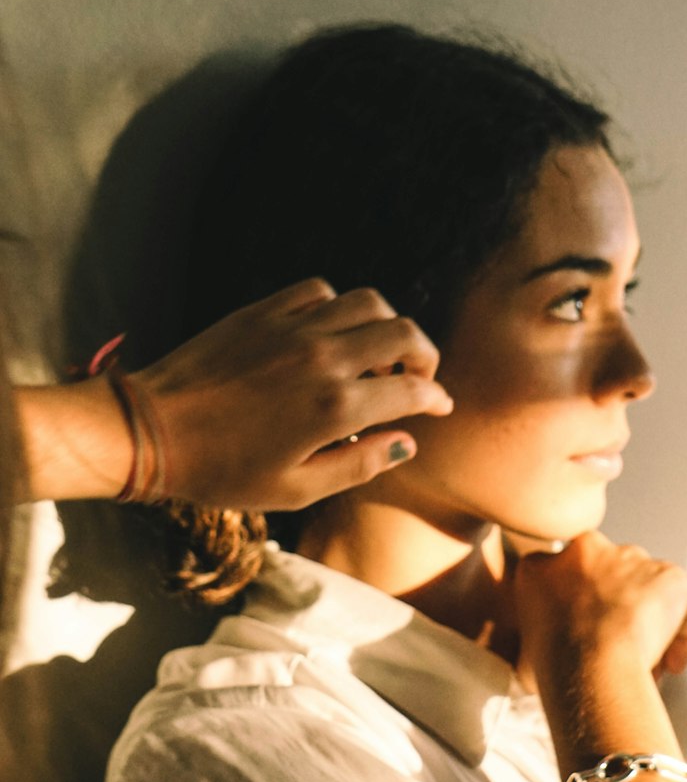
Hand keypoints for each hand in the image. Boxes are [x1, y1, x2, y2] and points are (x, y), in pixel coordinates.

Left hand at [133, 278, 452, 508]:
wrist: (152, 430)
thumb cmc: (222, 471)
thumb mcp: (297, 489)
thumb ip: (360, 464)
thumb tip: (406, 443)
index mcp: (336, 406)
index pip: (412, 390)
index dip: (436, 398)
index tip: (439, 406)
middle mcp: (322, 357)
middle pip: (403, 333)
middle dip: (424, 354)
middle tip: (418, 375)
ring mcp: (292, 328)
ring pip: (367, 302)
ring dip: (385, 325)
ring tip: (378, 351)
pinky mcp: (263, 311)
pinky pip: (319, 291)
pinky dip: (337, 306)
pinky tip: (329, 332)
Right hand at [512, 530, 686, 692]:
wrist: (590, 663)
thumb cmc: (552, 666)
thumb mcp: (521, 653)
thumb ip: (535, 643)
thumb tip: (537, 664)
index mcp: (543, 565)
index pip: (560, 577)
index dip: (576, 609)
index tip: (582, 636)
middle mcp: (587, 549)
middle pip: (608, 576)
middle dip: (614, 608)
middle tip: (615, 649)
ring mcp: (631, 558)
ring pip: (646, 589)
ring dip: (649, 621)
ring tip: (646, 664)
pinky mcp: (669, 575)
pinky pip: (684, 603)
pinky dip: (683, 635)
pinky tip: (670, 665)